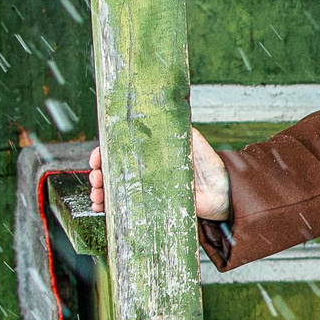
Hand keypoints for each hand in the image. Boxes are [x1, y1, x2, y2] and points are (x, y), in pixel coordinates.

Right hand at [86, 129, 231, 220]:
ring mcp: (148, 188)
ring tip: (97, 197)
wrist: (223, 194)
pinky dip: (111, 208)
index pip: (121, 150)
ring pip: (116, 188)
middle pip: (114, 170)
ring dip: (101, 192)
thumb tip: (165, 111)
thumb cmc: (210, 165)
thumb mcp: (194, 142)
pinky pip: (127, 206)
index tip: (96, 159)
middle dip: (99, 174)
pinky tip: (102, 208)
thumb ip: (181, 130)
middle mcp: (147, 169)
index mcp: (152, 153)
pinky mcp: (152, 205)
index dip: (104, 154)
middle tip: (96, 180)